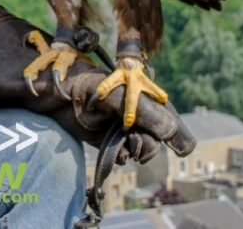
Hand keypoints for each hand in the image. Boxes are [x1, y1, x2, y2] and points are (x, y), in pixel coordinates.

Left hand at [63, 71, 195, 162]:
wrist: (59, 94)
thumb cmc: (88, 86)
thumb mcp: (118, 97)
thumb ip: (143, 112)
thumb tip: (169, 131)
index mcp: (144, 99)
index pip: (169, 120)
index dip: (178, 135)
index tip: (183, 149)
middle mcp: (137, 115)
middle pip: (157, 139)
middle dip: (149, 145)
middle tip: (134, 140)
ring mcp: (124, 129)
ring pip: (144, 150)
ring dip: (137, 152)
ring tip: (124, 145)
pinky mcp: (110, 140)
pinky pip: (126, 155)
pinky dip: (124, 156)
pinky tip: (117, 151)